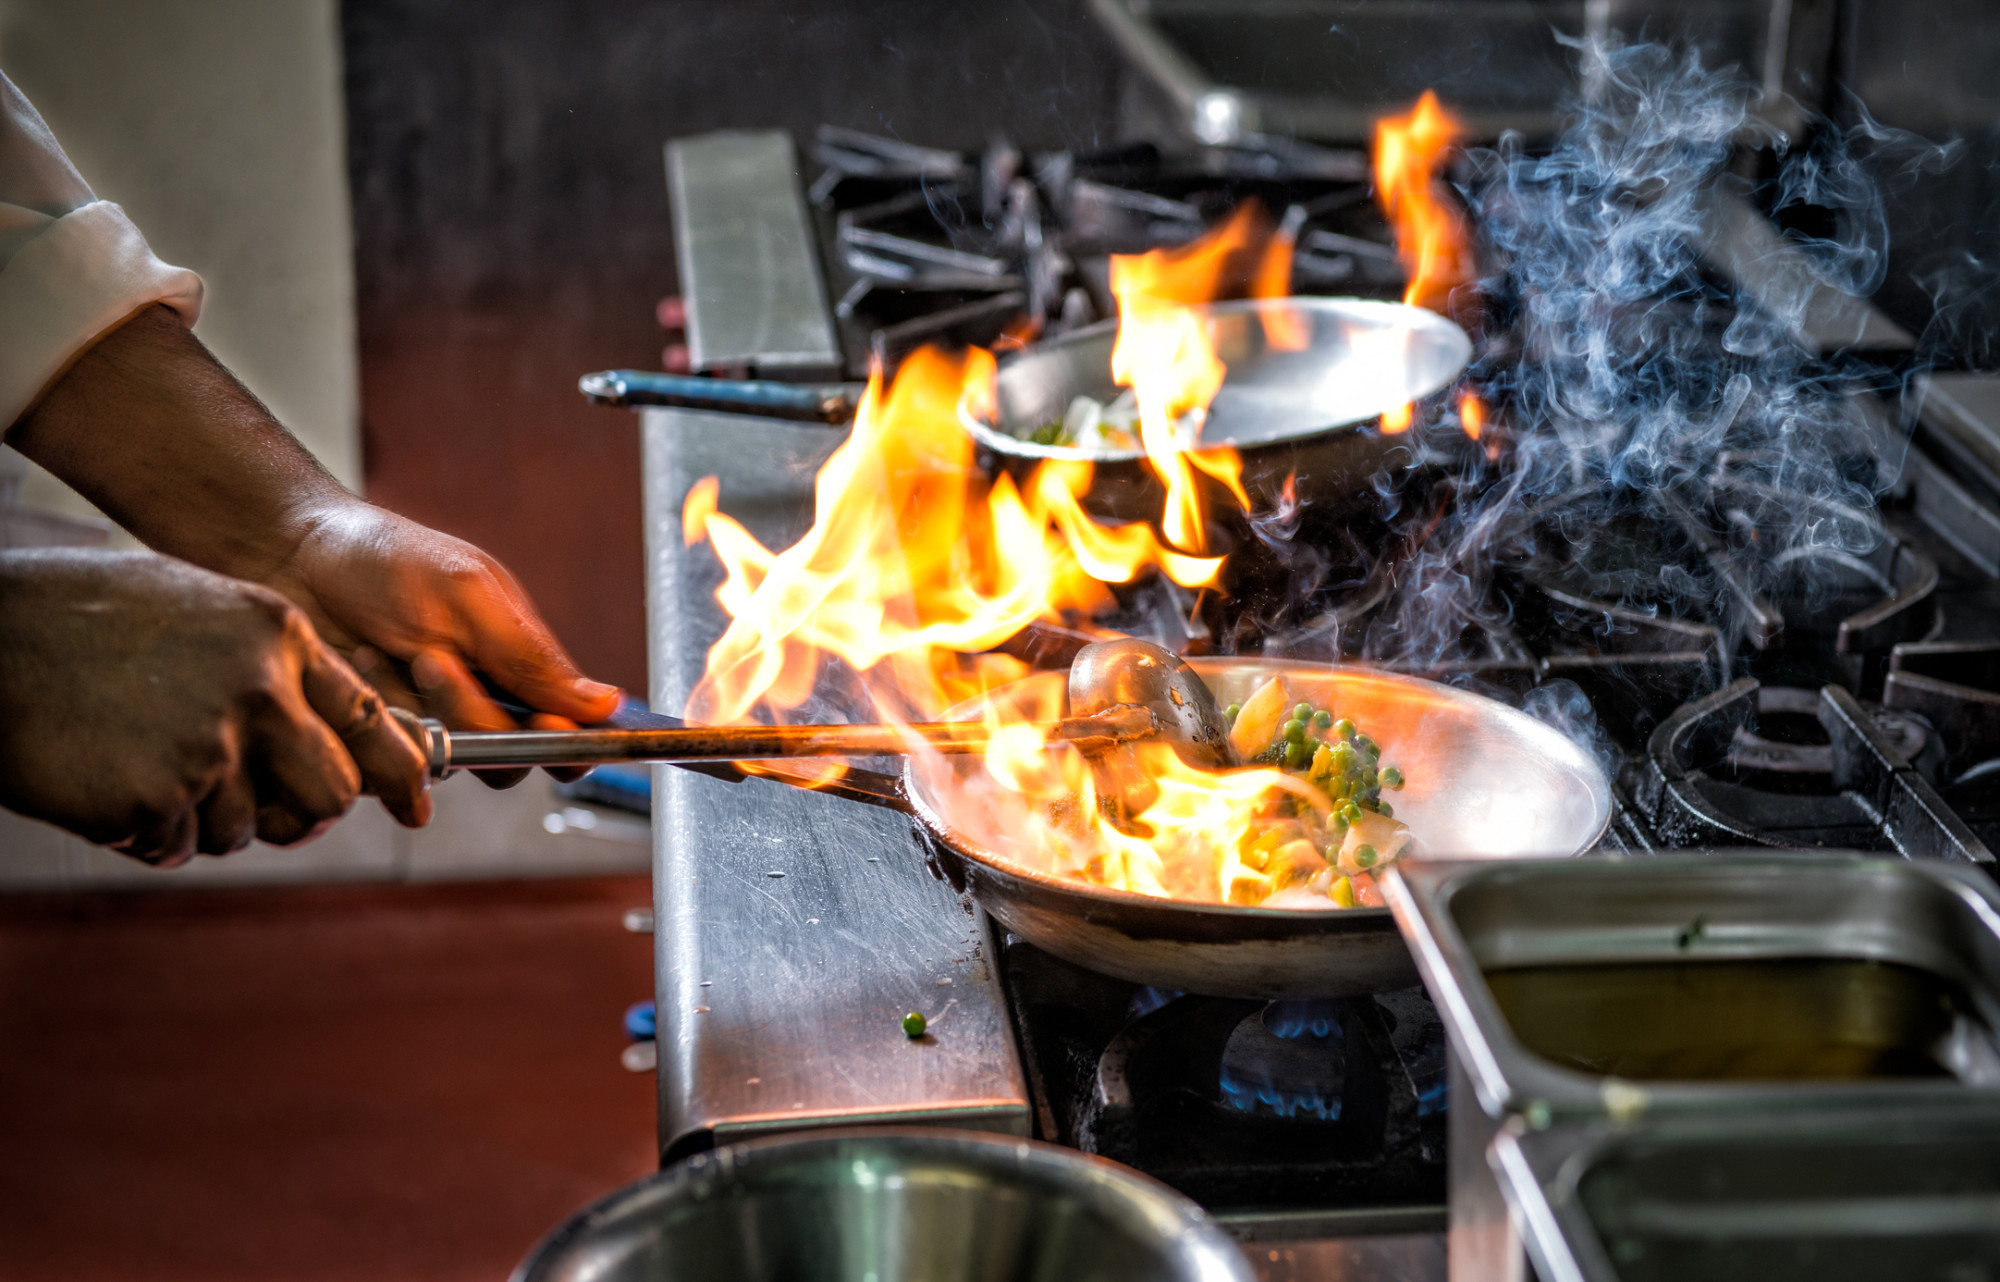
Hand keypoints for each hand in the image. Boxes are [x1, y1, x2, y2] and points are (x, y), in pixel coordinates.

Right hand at [0, 549, 430, 864]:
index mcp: (278, 635)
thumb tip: (332, 741)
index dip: (398, 769)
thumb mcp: (201, 611)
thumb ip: (270, 668)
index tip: (413, 800)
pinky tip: (107, 783)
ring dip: (203, 819)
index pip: (369, 717)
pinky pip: (180, 846)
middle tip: (263, 811)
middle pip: (332, 794)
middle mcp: (259, 688)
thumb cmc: (85, 622)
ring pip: (248, 829)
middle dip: (303, 814)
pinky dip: (147, 833)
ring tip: (142, 763)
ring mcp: (210, 745)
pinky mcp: (159, 798)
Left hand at [257, 502, 620, 786]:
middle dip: (472, 712)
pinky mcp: (375, 746)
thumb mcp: (471, 595)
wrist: (288, 555)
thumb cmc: (385, 561)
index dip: (567, 743)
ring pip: (450, 765)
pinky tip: (354, 672)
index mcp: (521, 670)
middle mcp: (481, 708)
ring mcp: (428, 729)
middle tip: (432, 659)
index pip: (570, 734)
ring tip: (383, 653)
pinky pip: (388, 770)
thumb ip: (534, 658)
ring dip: (417, 712)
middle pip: (510, 760)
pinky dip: (371, 722)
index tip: (544, 723)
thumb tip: (609, 704)